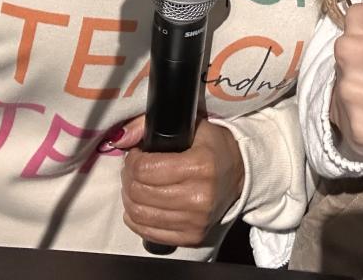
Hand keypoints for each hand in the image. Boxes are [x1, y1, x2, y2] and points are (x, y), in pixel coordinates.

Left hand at [118, 117, 244, 247]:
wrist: (240, 174)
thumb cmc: (213, 147)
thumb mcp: (191, 125)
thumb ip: (149, 125)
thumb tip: (121, 138)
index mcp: (200, 165)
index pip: (145, 169)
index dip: (133, 160)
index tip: (136, 155)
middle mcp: (199, 196)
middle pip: (140, 192)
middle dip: (128, 178)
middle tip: (133, 169)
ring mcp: (196, 220)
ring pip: (140, 214)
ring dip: (130, 198)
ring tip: (137, 185)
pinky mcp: (192, 236)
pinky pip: (149, 233)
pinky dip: (137, 219)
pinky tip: (142, 205)